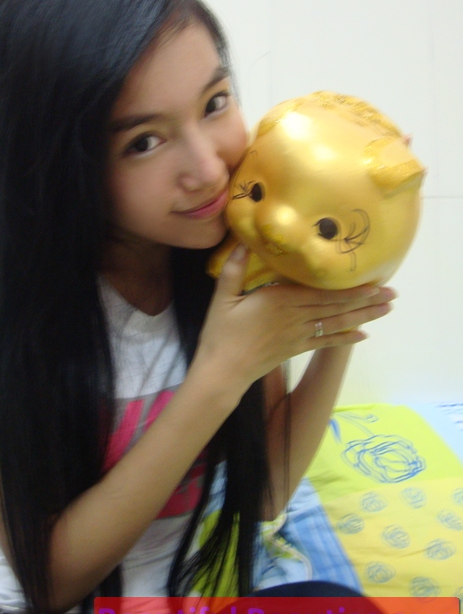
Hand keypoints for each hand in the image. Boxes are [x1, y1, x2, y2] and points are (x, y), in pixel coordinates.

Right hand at [193, 244, 394, 400]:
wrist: (223, 371)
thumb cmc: (221, 332)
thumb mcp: (223, 297)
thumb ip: (234, 269)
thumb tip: (244, 242)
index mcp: (280, 299)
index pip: (323, 292)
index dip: (350, 288)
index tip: (373, 280)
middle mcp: (296, 316)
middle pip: (336, 307)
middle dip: (366, 300)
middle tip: (393, 294)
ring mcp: (298, 335)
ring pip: (336, 323)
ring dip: (364, 317)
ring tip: (386, 310)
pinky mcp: (296, 349)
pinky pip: (326, 343)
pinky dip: (345, 339)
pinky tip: (363, 335)